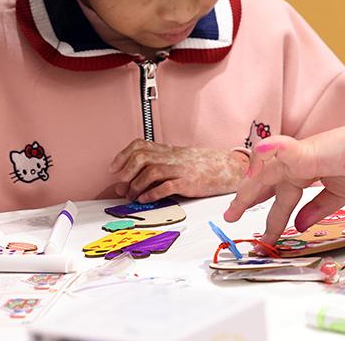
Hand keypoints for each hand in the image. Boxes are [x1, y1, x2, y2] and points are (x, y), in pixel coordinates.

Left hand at [109, 140, 247, 202]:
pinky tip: (146, 200)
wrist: (230, 168)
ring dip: (136, 186)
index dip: (123, 156)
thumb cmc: (204, 167)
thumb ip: (158, 167)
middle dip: (126, 172)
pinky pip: (167, 186)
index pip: (140, 145)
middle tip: (121, 186)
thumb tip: (131, 183)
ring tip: (132, 196)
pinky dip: (152, 194)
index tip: (114, 169)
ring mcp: (181, 169)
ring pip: (151, 171)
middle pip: (141, 157)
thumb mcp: (179, 161)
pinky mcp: (190, 182)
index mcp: (169, 151)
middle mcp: (173, 157)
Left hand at [223, 122, 344, 243]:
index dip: (270, 213)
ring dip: (249, 189)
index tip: (263, 235)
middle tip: (231, 217)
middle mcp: (299, 161)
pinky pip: (281, 151)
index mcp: (306, 170)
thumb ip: (317, 209)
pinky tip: (255, 158)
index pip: (281, 193)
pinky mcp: (307, 151)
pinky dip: (267, 153)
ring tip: (234, 208)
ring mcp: (301, 155)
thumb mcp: (339, 194)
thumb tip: (298, 226)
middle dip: (247, 199)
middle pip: (266, 182)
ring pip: (266, 172)